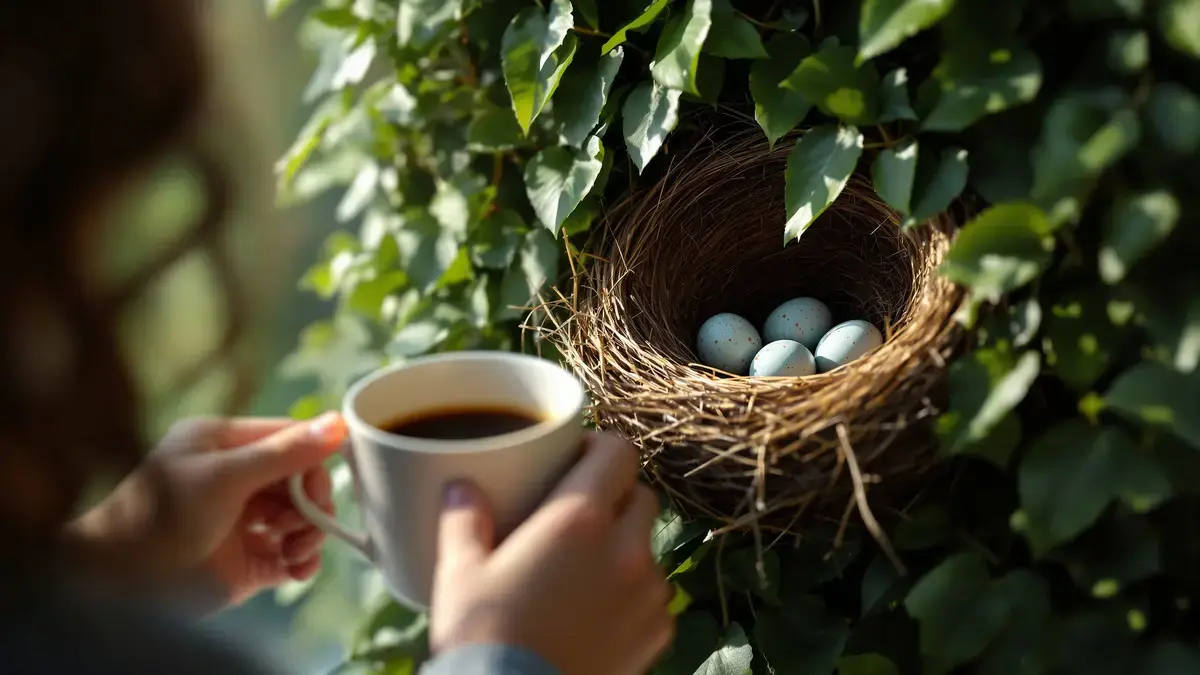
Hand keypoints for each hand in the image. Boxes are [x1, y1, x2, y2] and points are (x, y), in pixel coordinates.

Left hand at [65, 413, 346, 609]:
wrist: (120, 584)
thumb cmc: (162, 515)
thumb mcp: (225, 476)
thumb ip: (285, 452)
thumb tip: (339, 421)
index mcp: (223, 444)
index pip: (288, 439)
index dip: (313, 458)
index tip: (323, 482)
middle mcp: (236, 478)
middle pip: (300, 481)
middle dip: (312, 502)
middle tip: (310, 521)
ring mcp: (244, 521)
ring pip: (301, 519)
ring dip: (310, 533)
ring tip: (297, 550)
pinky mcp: (249, 561)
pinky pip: (292, 555)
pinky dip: (303, 561)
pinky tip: (299, 567)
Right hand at [429, 433, 674, 674]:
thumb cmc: (482, 639)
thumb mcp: (460, 574)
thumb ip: (464, 520)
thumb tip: (460, 488)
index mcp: (579, 520)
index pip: (618, 453)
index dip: (599, 447)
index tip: (576, 458)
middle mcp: (626, 550)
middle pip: (640, 497)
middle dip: (614, 497)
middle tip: (576, 514)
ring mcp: (648, 594)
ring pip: (649, 549)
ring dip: (625, 548)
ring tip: (585, 569)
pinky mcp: (657, 634)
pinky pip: (655, 597)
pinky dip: (632, 595)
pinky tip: (597, 612)